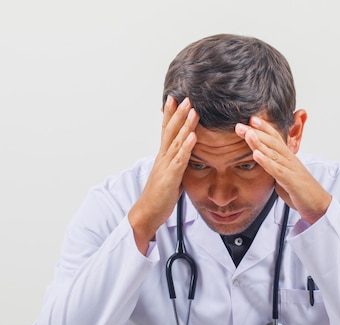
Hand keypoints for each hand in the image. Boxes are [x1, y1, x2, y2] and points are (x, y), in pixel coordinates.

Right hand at [129, 96, 198, 253]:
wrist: (147, 213)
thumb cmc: (159, 196)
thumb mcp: (171, 175)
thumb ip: (177, 162)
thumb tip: (186, 153)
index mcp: (163, 156)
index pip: (166, 131)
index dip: (170, 114)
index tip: (174, 98)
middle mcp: (163, 157)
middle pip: (170, 130)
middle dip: (177, 113)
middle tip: (185, 97)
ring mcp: (166, 166)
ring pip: (176, 141)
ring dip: (184, 125)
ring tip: (192, 110)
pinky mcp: (170, 177)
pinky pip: (180, 160)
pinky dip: (186, 147)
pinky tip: (192, 137)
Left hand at [235, 116, 331, 224]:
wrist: (318, 204)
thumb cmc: (300, 190)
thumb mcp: (283, 176)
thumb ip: (273, 167)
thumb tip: (262, 162)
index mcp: (288, 157)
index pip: (275, 138)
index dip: (264, 128)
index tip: (251, 119)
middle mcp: (290, 159)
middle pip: (272, 141)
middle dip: (255, 132)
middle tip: (239, 125)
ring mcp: (291, 169)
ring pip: (273, 152)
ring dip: (258, 143)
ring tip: (247, 134)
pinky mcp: (291, 181)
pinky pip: (277, 170)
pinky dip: (266, 162)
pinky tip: (256, 155)